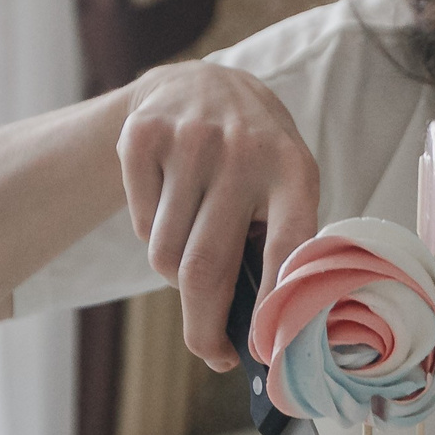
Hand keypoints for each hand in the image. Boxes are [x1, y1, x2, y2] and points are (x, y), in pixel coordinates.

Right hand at [115, 60, 321, 368]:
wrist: (200, 82)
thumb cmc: (253, 159)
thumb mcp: (285, 184)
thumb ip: (279, 242)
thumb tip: (261, 333)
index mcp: (294, 169)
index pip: (286, 249)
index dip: (272, 308)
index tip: (262, 351)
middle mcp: (243, 151)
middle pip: (206, 267)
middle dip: (203, 326)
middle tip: (210, 352)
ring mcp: (189, 140)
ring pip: (165, 254)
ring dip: (175, 273)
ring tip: (193, 244)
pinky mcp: (142, 136)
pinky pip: (140, 225)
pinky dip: (150, 235)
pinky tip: (171, 204)